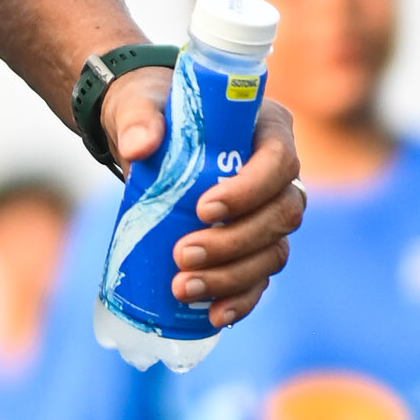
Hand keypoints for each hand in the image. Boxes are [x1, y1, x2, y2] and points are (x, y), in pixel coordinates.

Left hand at [100, 72, 304, 326]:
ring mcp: (268, 213)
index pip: (279, 162)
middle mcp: (278, 174)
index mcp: (268, 128)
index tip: (204, 208)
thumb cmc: (152, 112)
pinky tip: (213, 316)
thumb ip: (138, 118)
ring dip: (232, 277)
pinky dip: (240, 300)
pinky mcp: (251, 245)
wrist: (145, 137)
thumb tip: (138, 147)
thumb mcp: (139, 104)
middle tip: (182, 253)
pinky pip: (259, 278)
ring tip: (182, 287)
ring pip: (273, 253)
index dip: (250, 191)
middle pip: (281, 215)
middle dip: (235, 242)